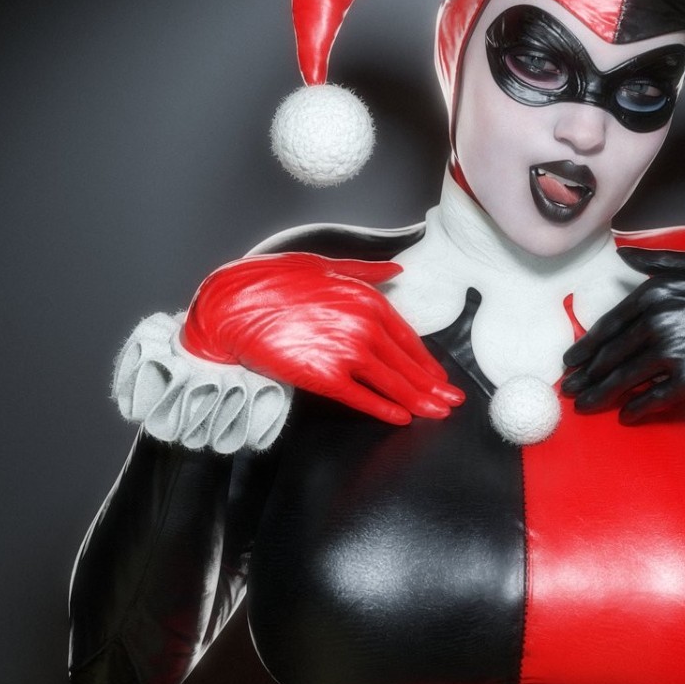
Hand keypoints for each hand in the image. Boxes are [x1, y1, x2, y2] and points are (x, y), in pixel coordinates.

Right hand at [182, 253, 464, 424]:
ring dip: (418, 402)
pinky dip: (384, 409)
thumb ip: (367, 270)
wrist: (232, 304)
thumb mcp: (325, 264)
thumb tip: (398, 269)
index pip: (407, 338)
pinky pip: (361, 397)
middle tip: (452, 403)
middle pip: (406, 364)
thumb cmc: (273, 280)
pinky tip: (401, 419)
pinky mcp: (323, 375)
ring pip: (391, 383)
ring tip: (436, 415)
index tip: (438, 377)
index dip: (426, 361)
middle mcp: (363, 325)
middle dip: (433, 387)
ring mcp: (345, 352)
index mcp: (367, 299)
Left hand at [561, 249, 684, 422]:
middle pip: (611, 354)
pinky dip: (638, 408)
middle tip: (570, 389)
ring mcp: (674, 350)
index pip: (609, 325)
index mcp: (655, 292)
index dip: (586, 347)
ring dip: (601, 395)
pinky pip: (656, 396)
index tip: (571, 362)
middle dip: (586, 375)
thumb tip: (624, 253)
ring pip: (626, 378)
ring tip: (585, 406)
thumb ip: (658, 261)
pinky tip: (626, 416)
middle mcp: (658, 320)